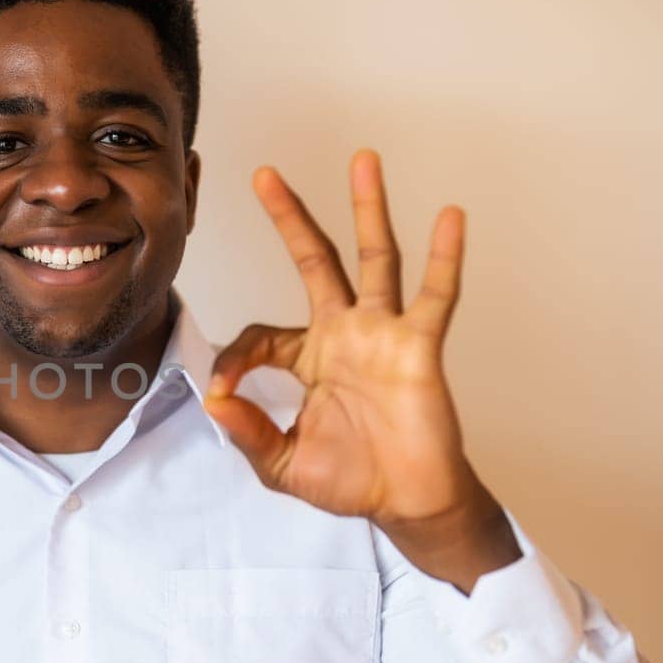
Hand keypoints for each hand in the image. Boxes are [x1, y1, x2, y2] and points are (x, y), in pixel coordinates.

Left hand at [202, 149, 519, 591]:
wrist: (405, 503)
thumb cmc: (350, 480)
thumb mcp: (280, 463)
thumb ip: (247, 432)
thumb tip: (213, 401)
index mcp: (309, 357)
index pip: (259, 336)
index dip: (234, 359)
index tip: (222, 390)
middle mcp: (344, 333)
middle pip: (314, 260)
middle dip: (290, 216)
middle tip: (265, 174)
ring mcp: (383, 333)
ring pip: (374, 258)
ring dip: (367, 209)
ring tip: (363, 159)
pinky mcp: (418, 346)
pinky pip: (434, 295)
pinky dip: (444, 257)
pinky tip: (449, 216)